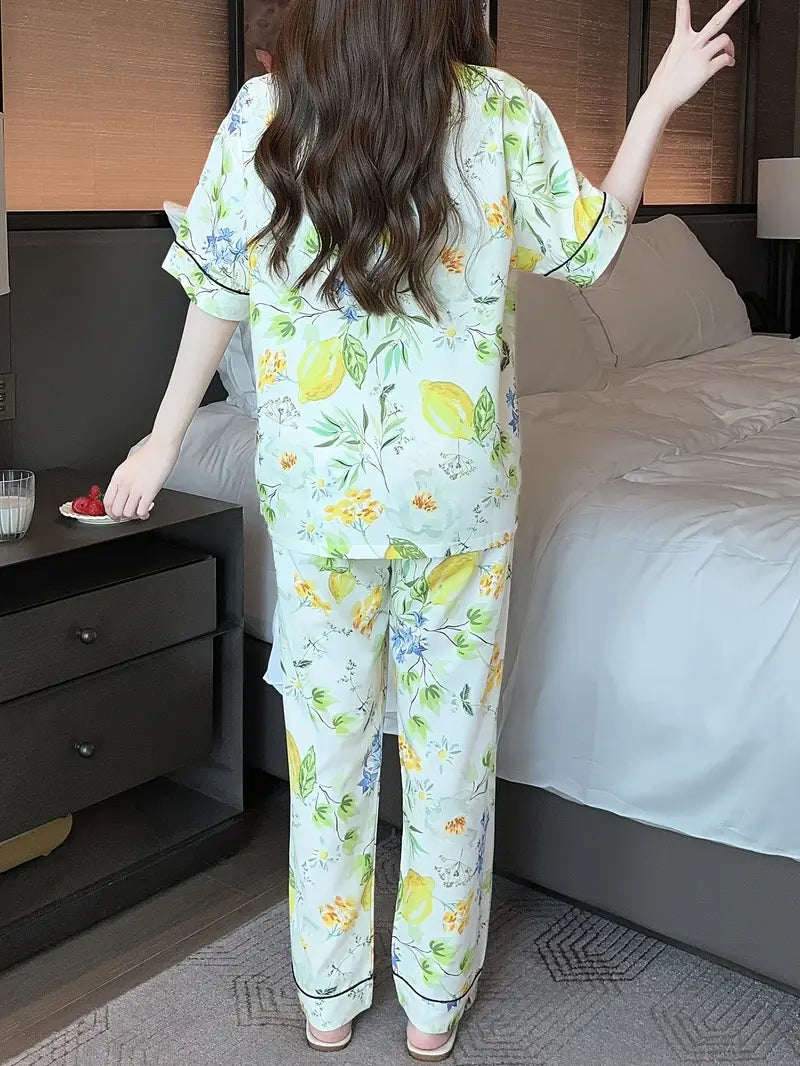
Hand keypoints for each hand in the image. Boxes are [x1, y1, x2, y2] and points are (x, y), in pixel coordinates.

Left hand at [104, 437, 179, 519]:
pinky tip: (149, 508)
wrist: (161, 447)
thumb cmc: (148, 454)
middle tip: (130, 516)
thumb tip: (124, 493)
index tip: (117, 515)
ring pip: (128, 513)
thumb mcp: (128, 466)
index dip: (111, 513)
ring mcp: (136, 488)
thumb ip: (123, 480)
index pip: (107, 502)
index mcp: (117, 477)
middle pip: (116, 510)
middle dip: (123, 517)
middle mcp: (124, 484)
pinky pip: (141, 511)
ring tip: (141, 511)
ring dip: (135, 516)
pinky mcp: (149, 491)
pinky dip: (144, 514)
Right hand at [647, 0, 744, 117]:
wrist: (661, 97)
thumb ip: (685, 46)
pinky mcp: (706, 70)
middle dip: (731, 6)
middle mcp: (692, 44)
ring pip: (724, 39)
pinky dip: (729, 61)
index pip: (682, 12)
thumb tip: (699, 46)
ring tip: (729, 51)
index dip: (684, 0)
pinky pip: (725, 59)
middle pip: (716, 20)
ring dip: (730, 46)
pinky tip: (728, 63)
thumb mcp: (671, 56)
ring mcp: (699, 56)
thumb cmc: (665, 80)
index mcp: (680, 38)